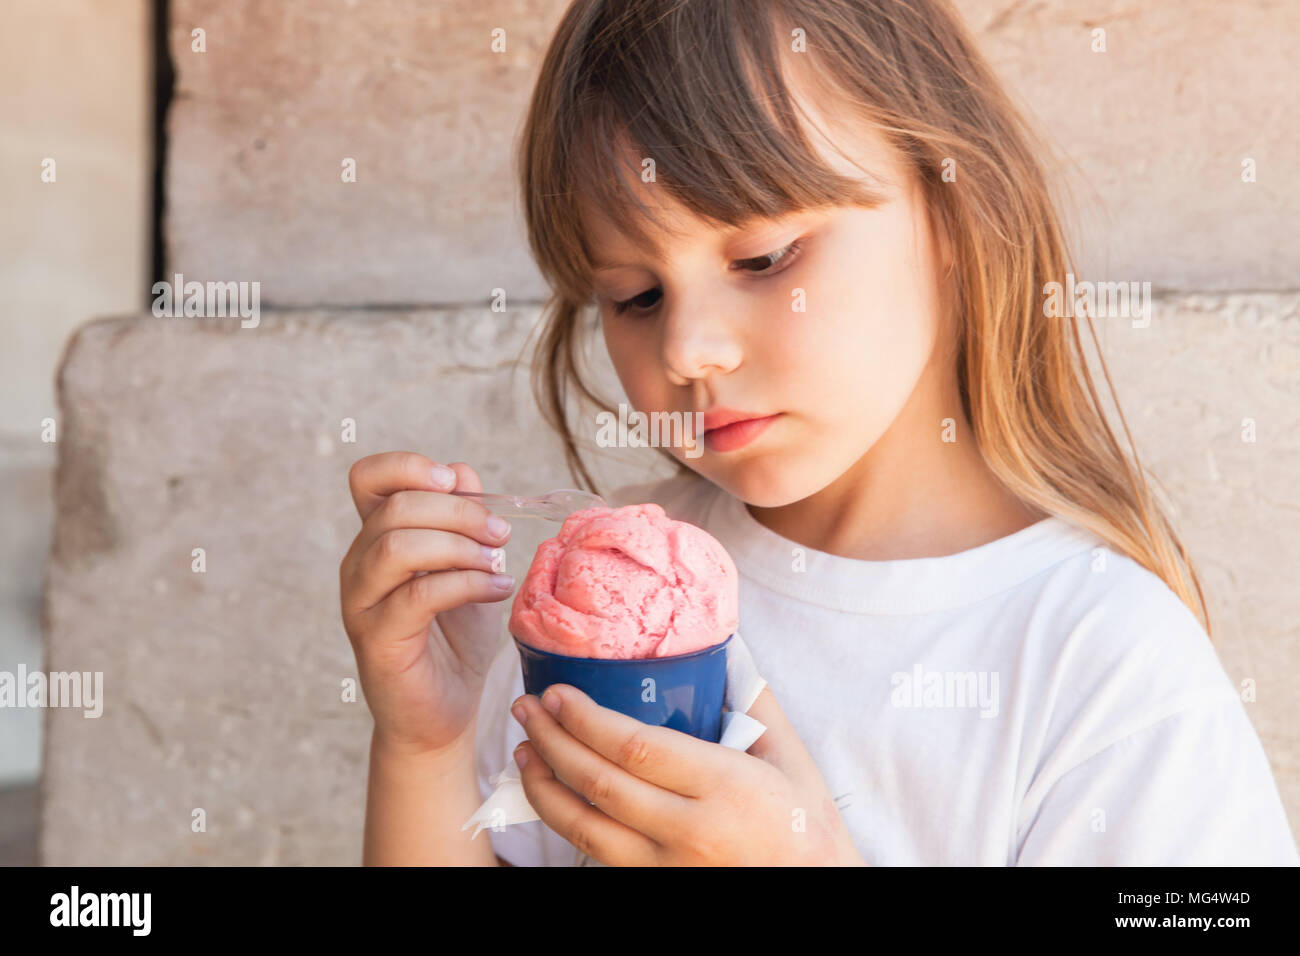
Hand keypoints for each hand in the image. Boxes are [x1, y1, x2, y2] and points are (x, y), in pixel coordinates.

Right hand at [339, 451, 514, 756]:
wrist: (442, 713)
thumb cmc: (454, 640)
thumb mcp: (468, 567)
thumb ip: (463, 519)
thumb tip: (460, 471)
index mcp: (376, 539)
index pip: (368, 478)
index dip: (407, 466)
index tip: (453, 482)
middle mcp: (359, 564)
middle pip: (395, 508)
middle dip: (459, 511)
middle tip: (501, 533)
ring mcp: (361, 602)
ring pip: (398, 547)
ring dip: (459, 546)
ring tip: (497, 562)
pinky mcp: (376, 639)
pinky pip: (418, 595)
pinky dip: (466, 584)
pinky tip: (497, 588)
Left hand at [509, 684, 865, 865]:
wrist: (819, 891)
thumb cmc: (807, 826)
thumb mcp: (790, 756)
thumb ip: (753, 698)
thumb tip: (724, 644)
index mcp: (723, 786)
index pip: (634, 748)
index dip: (585, 719)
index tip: (557, 693)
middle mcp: (689, 831)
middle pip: (599, 783)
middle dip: (552, 741)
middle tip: (528, 708)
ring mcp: (667, 868)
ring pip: (584, 828)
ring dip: (543, 786)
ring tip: (525, 750)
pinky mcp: (656, 888)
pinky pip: (597, 856)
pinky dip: (567, 823)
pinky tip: (554, 795)